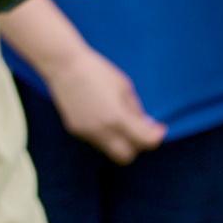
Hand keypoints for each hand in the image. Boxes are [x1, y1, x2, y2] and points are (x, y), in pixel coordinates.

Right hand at [46, 48, 164, 164]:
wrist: (64, 66)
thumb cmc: (97, 71)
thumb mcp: (124, 86)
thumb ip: (136, 110)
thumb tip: (145, 125)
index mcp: (117, 117)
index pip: (145, 141)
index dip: (156, 136)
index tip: (159, 129)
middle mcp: (102, 130)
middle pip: (126, 157)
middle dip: (136, 147)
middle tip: (139, 131)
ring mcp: (86, 132)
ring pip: (109, 150)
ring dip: (119, 141)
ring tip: (118, 121)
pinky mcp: (75, 130)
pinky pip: (96, 140)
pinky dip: (104, 134)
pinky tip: (101, 116)